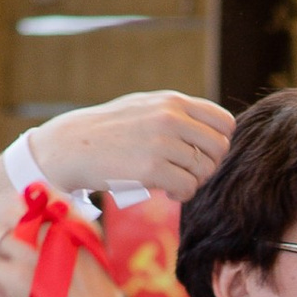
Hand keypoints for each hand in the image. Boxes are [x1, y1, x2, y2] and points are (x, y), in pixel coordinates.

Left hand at [0, 206, 120, 296]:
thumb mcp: (96, 260)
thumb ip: (72, 238)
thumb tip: (45, 228)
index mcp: (77, 225)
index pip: (43, 193)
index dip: (28, 204)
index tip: (26, 220)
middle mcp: (54, 232)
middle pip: (13, 209)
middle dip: (8, 227)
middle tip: (11, 247)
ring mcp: (33, 253)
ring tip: (5, 269)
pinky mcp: (16, 277)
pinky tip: (3, 292)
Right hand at [33, 91, 232, 207]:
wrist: (72, 146)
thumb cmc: (110, 131)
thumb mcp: (145, 108)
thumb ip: (177, 114)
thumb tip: (215, 131)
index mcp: (172, 101)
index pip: (224, 121)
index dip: (218, 141)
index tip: (201, 152)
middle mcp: (169, 118)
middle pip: (219, 148)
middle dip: (209, 164)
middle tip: (190, 172)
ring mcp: (160, 143)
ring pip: (204, 170)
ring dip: (193, 182)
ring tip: (175, 182)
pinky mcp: (150, 169)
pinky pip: (187, 187)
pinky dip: (181, 194)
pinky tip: (168, 192)